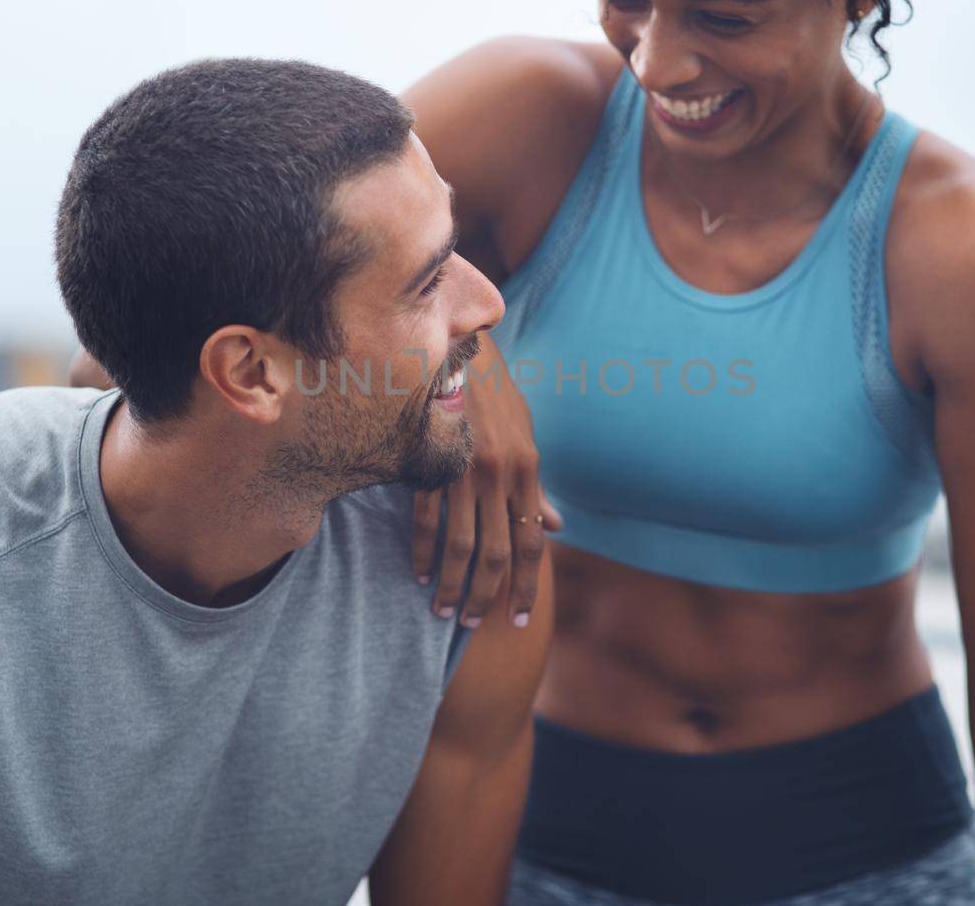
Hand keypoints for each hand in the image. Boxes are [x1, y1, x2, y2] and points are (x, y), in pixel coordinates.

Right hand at [412, 332, 561, 627]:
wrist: (458, 350)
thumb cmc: (494, 396)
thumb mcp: (526, 437)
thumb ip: (536, 488)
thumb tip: (554, 527)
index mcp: (527, 470)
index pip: (533, 544)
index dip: (528, 586)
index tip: (518, 619)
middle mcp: (500, 475)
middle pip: (498, 554)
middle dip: (487, 596)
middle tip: (473, 623)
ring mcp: (464, 471)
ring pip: (460, 546)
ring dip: (452, 585)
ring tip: (444, 612)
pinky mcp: (430, 464)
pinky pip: (426, 519)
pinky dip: (423, 552)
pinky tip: (420, 574)